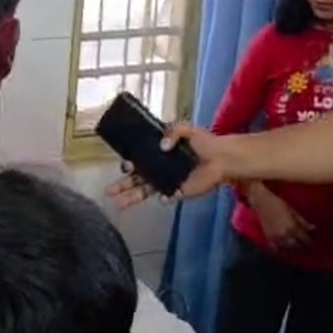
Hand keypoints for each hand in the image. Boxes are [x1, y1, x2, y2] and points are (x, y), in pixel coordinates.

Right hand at [107, 122, 231, 208]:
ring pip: (145, 191)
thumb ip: (173, 130)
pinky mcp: (179, 192)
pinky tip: (160, 197)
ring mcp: (168, 182)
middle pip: (137, 179)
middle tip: (110, 191)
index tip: (126, 166)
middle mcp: (159, 169)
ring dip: (132, 197)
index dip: (130, 164)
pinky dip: (163, 197)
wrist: (223, 158)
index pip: (138, 160)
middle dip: (123, 186)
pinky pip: (167, 196)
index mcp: (157, 154)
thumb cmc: (205, 143)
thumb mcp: (187, 129)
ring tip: (118, 204)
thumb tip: (162, 145)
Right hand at [249, 185, 313, 250]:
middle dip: (303, 248)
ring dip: (294, 250)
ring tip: (298, 249)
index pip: (305, 240)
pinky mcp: (268, 238)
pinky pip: (276, 249)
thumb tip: (313, 229)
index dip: (310, 243)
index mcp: (292, 227)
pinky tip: (285, 250)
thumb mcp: (293, 211)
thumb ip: (303, 221)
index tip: (313, 243)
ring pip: (287, 249)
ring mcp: (275, 237)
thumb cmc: (278, 203)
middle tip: (307, 247)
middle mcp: (284, 235)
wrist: (261, 201)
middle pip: (297, 247)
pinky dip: (282, 251)